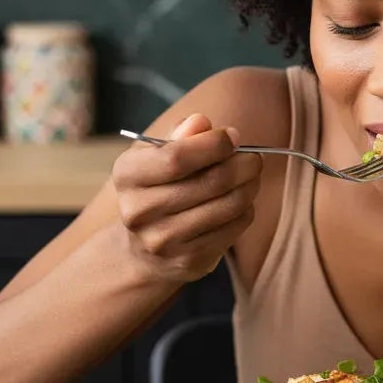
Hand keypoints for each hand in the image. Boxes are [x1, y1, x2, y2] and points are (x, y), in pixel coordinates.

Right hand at [112, 113, 261, 283]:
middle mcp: (139, 211)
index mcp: (127, 175)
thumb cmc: (157, 188)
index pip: (177, 157)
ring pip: (229, 204)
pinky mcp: (190, 260)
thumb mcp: (157, 155)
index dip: (213, 144)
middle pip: (212, 181)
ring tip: (251, 176)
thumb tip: (201, 122)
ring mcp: (164, 240)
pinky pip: (235, 226)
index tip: (232, 137)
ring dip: (250, 185)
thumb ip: (180, 136)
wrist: (144, 250)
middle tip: (254, 157)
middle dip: (243, 164)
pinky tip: (239, 201)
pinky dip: (246, 209)